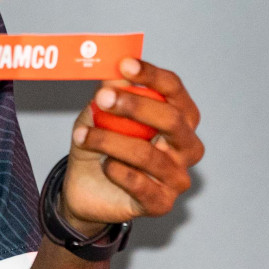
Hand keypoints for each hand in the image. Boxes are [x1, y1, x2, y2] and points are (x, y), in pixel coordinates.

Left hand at [63, 58, 202, 227]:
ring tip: (82, 136)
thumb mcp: (100, 113)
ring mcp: (177, 177)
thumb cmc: (101, 144)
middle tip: (103, 99)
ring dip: (109, 142)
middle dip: (135, 106)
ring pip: (148, 154)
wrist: (86, 186)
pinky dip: (117, 171)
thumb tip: (113, 72)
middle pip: (172, 120)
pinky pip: (141, 185)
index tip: (125, 65)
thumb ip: (110, 93)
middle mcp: (186, 146)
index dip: (151, 75)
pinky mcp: (161, 203)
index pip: (173, 90)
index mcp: (178, 117)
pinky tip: (104, 165)